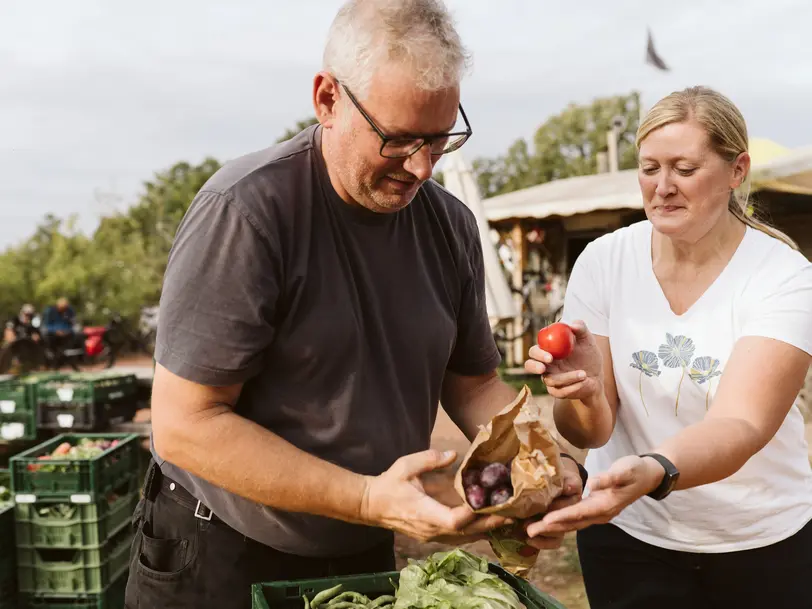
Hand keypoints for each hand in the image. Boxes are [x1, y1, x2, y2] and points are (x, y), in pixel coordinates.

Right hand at [362, 449, 511, 543]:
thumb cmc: (389, 484)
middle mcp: (430, 529)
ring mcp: (431, 536)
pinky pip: (458, 537)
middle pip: (465, 532)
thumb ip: (431, 459)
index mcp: (423, 512)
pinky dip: (474, 531)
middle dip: (489, 523)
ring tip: (507, 519)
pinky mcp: (432, 536)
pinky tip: (489, 524)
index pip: (452, 521)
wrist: (371, 506)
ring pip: (464, 538)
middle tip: (512, 514)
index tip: (488, 504)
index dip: (471, 515)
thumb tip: (454, 454)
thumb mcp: (406, 466)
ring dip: (485, 529)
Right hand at [525, 320, 602, 400]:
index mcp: (548, 352)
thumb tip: (573, 325)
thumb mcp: (588, 341)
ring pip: (549, 380)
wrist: (597, 376)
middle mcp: (545, 366)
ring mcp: (550, 380)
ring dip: (567, 377)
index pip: (534, 351)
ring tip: (584, 374)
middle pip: (529, 365)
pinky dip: (573, 387)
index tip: (550, 356)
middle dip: (535, 366)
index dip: (538, 353)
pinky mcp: (557, 392)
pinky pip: (560, 392)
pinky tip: (584, 382)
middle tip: (546, 366)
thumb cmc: (589, 356)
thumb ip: (581, 329)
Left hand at [526, 455, 663, 536]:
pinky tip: (545, 519)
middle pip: (572, 523)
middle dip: (551, 528)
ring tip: (531, 529)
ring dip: (552, 527)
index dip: (562, 517)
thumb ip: (610, 478)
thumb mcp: (625, 471)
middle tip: (529, 531)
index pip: (580, 513)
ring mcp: (596, 513)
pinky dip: (559, 520)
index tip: (545, 520)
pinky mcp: (593, 508)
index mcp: (606, 506)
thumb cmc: (635, 471)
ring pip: (571, 523)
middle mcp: (600, 514)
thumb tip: (593, 483)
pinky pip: (574, 517)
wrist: (646, 476)